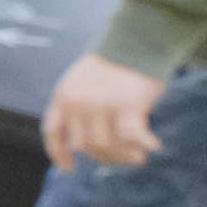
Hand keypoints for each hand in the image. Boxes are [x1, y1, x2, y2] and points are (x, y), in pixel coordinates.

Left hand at [44, 52, 164, 167]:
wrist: (137, 39)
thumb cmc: (115, 62)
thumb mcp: (82, 81)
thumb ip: (77, 107)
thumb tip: (79, 145)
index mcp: (63, 96)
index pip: (53, 133)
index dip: (58, 153)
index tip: (68, 168)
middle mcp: (78, 103)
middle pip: (85, 145)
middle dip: (104, 156)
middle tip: (124, 158)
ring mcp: (101, 105)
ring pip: (107, 145)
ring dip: (124, 155)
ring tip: (138, 156)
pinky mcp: (127, 105)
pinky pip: (133, 136)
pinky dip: (145, 144)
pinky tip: (154, 147)